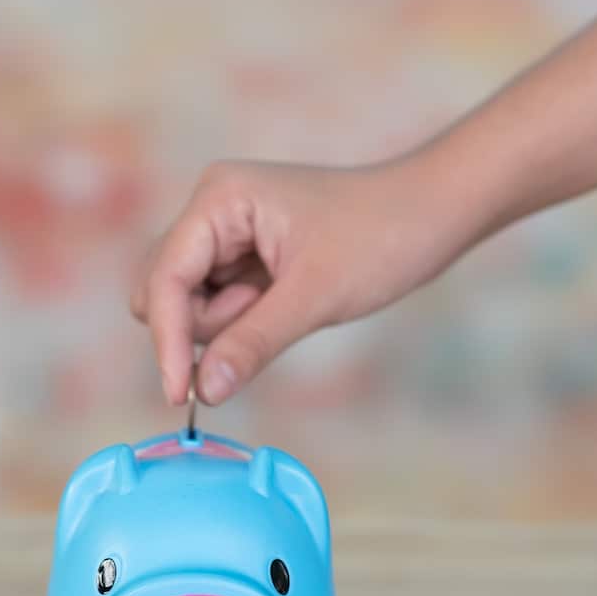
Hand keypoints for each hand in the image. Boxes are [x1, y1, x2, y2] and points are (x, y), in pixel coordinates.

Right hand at [131, 157, 478, 405]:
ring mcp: (224, 231)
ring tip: (284, 303)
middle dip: (204, 325)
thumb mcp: (314, 297)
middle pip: (163, 292)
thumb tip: (203, 392)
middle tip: (265, 314)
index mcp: (219, 199)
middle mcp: (211, 209)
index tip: (181, 396)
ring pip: (186, 303)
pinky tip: (280, 304)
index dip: (168, 340)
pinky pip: (215, 303)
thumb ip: (251, 343)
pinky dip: (240, 320)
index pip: (164, 279)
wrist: (433, 212)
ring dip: (227, 324)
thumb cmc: (382, 237)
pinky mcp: (241, 254)